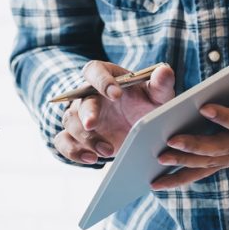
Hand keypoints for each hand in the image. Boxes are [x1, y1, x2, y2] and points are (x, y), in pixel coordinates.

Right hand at [55, 60, 175, 163]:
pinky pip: (63, 142)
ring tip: (106, 150)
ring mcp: (80, 117)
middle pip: (79, 101)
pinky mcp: (78, 137)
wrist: (141, 128)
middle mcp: (89, 95)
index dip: (101, 81)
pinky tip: (90, 159)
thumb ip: (161, 83)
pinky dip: (72, 151)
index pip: (95, 71)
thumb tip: (165, 71)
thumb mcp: (158, 95)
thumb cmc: (147, 104)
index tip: (116, 94)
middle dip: (86, 113)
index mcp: (106, 77)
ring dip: (85, 138)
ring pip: (70, 123)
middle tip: (93, 125)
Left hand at [152, 33, 228, 188]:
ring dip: (184, 165)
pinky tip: (158, 183)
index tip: (205, 107)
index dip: (226, 117)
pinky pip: (205, 171)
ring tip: (158, 162)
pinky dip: (182, 178)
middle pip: (221, 148)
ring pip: (210, 164)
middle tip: (170, 142)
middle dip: (196, 146)